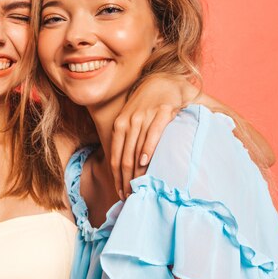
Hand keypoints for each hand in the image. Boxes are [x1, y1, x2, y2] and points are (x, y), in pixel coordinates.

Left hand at [110, 75, 197, 198]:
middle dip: (126, 180)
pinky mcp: (162, 111)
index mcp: (119, 126)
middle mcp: (128, 122)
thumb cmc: (146, 107)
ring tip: (140, 188)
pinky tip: (146, 162)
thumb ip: (128, 142)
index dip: (116, 178)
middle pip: (123, 158)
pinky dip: (148, 148)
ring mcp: (144, 116)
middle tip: (131, 197)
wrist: (162, 81)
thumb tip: (126, 169)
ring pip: (136, 149)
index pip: (114, 157)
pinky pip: (152, 133)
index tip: (121, 194)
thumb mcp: (132, 122)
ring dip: (136, 171)